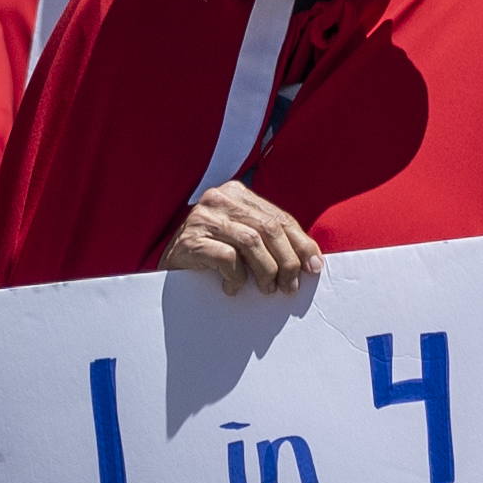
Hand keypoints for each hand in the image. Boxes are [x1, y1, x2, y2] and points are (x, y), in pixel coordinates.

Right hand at [161, 180, 320, 294]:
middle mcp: (219, 198)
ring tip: (268, 290)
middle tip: (291, 286)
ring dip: (266, 271)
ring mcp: (202, 217)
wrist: (168, 271)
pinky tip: (233, 288)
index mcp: (237, 193)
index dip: (301, 243)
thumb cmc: (212, 256)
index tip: (314, 267)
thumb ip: (269, 239)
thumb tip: (312, 261)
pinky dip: (237, 277)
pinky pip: (227, 258)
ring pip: (251, 242)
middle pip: (269, 228)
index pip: (279, 217)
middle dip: (287, 261)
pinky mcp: (190, 240)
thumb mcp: (242, 239)